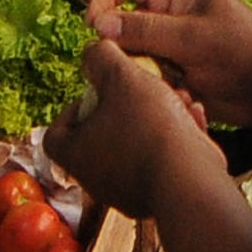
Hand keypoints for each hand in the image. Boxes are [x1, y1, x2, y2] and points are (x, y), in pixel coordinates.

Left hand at [47, 34, 217, 221]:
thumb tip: (92, 53)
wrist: (189, 184)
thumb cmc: (149, 130)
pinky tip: (194, 119)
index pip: (56, 133)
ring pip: (138, 145)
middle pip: (102, 135)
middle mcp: (97, 179)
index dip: (73, 107)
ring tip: (178, 99)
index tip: (98, 92)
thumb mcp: (122, 78)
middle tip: (144, 90)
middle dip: (127, 106)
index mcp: (75, 154)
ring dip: (157, 119)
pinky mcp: (160, 198)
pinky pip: (163, 162)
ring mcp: (128, 193)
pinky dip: (176, 140)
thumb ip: (102, 60)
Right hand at [84, 0, 251, 130]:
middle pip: (121, 18)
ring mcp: (167, 43)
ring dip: (142, 71)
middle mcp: (166, 13)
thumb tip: (100, 26)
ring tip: (168, 84)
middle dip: (122, 44)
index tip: (96, 24)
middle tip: (131, 65)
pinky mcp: (170, 71)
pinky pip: (145, 76)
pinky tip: (182, 96)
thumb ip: (145, 30)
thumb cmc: (244, 51)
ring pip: (130, 52)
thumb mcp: (193, 37)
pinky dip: (155, 88)